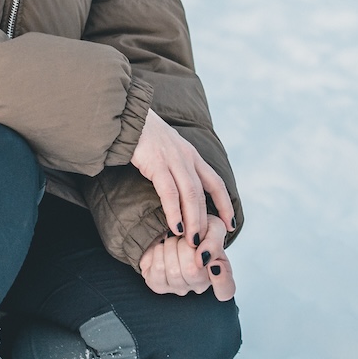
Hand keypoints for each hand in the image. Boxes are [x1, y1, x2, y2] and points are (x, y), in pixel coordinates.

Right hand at [129, 109, 233, 246]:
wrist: (127, 115)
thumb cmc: (143, 136)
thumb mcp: (167, 149)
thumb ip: (175, 167)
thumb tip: (178, 191)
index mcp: (191, 155)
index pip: (216, 182)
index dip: (225, 204)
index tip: (230, 224)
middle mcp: (187, 157)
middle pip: (203, 192)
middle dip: (206, 219)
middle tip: (206, 242)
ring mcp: (173, 159)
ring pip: (190, 194)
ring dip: (194, 219)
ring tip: (193, 240)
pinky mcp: (156, 163)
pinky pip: (169, 192)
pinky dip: (175, 211)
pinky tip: (176, 226)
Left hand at [139, 213, 235, 299]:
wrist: (172, 230)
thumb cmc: (196, 232)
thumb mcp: (213, 228)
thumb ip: (214, 242)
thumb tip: (204, 257)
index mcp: (219, 273)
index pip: (226, 289)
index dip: (221, 280)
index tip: (214, 264)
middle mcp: (199, 286)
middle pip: (192, 271)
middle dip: (184, 245)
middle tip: (185, 238)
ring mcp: (178, 288)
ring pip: (173, 270)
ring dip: (170, 246)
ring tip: (174, 241)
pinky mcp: (158, 285)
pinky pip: (157, 268)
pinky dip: (158, 250)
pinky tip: (163, 248)